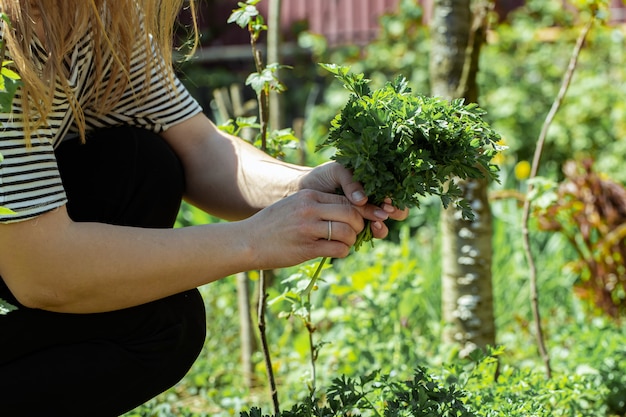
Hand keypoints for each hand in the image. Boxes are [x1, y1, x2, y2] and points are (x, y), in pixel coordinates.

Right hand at [242, 189, 364, 269]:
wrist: (248, 242)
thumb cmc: (271, 225)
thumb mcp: (293, 205)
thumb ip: (315, 206)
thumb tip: (342, 213)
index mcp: (308, 195)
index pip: (345, 199)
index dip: (357, 210)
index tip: (356, 220)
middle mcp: (310, 209)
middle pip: (351, 213)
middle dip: (359, 225)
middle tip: (355, 233)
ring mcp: (308, 228)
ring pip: (347, 232)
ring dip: (351, 240)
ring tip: (345, 244)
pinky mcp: (307, 248)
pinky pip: (337, 249)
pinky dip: (343, 251)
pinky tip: (337, 252)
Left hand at [298, 162, 408, 238]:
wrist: (302, 191)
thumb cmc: (322, 177)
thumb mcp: (337, 171)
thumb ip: (351, 182)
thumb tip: (363, 200)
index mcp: (374, 184)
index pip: (394, 191)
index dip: (396, 196)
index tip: (389, 199)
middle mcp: (373, 201)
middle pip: (395, 210)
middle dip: (396, 212)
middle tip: (387, 211)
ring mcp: (364, 217)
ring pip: (382, 226)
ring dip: (383, 226)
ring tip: (376, 223)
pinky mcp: (353, 230)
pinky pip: (366, 235)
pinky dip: (369, 234)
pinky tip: (367, 229)